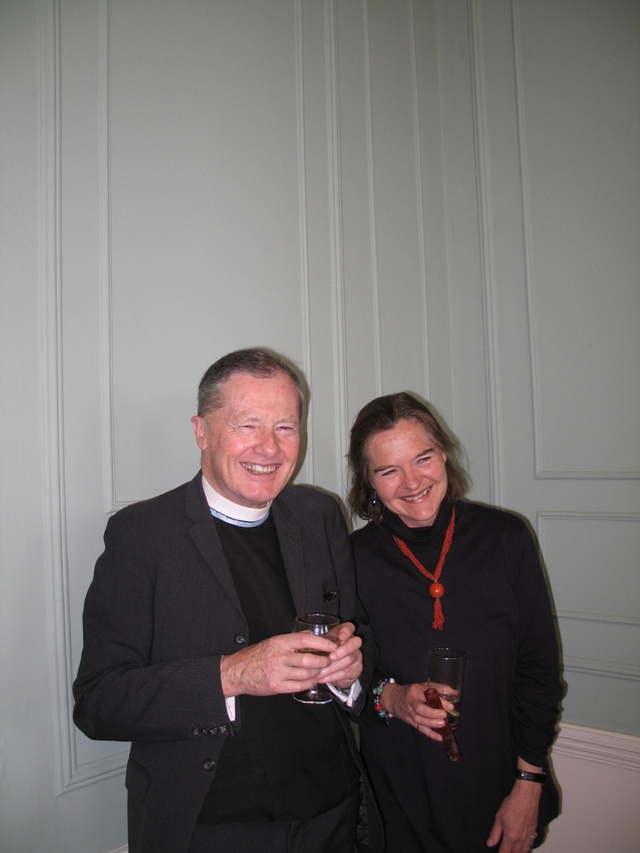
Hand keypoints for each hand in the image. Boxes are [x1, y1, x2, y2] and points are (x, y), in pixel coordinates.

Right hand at [220, 631, 339, 697]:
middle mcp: (279, 657)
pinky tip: (313, 680)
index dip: (321, 643)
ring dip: (318, 673)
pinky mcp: (277, 686)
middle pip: (308, 659)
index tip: (331, 646)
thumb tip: (311, 635)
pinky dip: (310, 683)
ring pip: (306, 674)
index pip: (305, 640)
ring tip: (322, 670)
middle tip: (329, 660)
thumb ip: (291, 639)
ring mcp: (278, 673)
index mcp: (279, 642)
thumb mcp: (272, 641)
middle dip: (323, 661)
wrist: (237, 672)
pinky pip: (299, 686)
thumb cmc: (256, 655)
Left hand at [316, 621, 362, 689]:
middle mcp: (354, 643)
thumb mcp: (322, 644)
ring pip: (349, 659)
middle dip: (342, 650)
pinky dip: (331, 676)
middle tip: (330, 657)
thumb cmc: (326, 652)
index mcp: (345, 633)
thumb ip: (318, 639)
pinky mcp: (356, 670)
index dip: (347, 631)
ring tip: (320, 671)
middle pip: (355, 643)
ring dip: (333, 666)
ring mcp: (357, 656)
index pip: (350, 627)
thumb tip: (305, 637)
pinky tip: (321, 678)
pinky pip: (345, 672)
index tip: (340, 638)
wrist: (334, 670)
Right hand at [380, 682, 452, 740]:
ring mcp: (409, 713)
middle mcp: (411, 702)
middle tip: (444, 715)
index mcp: (416, 690)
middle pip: (420, 709)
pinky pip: (420, 728)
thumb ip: (440, 688)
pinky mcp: (410, 722)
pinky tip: (439, 737)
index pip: (426, 695)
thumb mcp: (424, 686)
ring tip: (443, 725)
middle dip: (432, 713)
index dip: (438, 700)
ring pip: (419, 720)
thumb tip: (456, 693)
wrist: (393, 698)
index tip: (450, 706)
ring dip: (431, 723)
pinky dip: (430, 734)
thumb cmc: (412, 691)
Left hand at [486, 776, 540, 851]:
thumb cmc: (512, 804)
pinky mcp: (534, 830)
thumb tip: (490, 843)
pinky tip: (526, 846)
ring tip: (515, 852)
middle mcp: (521, 838)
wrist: (526, 796)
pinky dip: (528, 847)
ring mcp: (529, 835)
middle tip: (506, 852)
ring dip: (520, 852)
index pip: (505, 851)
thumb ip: (494, 833)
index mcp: (511, 836)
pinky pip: (531, 843)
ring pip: (525, 850)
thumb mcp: (499, 818)